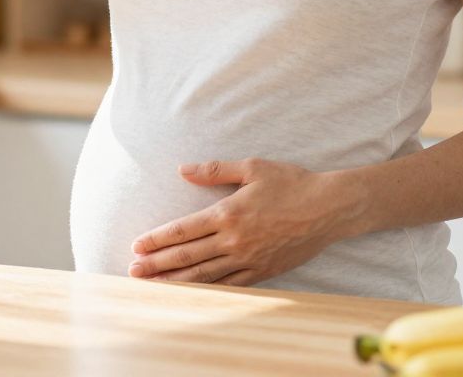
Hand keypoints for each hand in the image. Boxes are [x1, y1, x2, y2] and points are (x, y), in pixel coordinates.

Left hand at [127, 158, 349, 286]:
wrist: (329, 208)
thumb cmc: (291, 182)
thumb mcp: (252, 167)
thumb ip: (214, 170)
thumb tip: (182, 170)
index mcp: (228, 212)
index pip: (184, 230)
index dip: (157, 239)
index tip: (136, 246)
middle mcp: (234, 239)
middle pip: (188, 256)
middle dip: (157, 264)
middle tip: (133, 271)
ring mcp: (248, 259)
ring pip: (205, 276)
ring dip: (175, 281)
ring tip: (152, 287)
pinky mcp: (262, 271)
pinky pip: (229, 285)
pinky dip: (207, 291)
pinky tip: (191, 294)